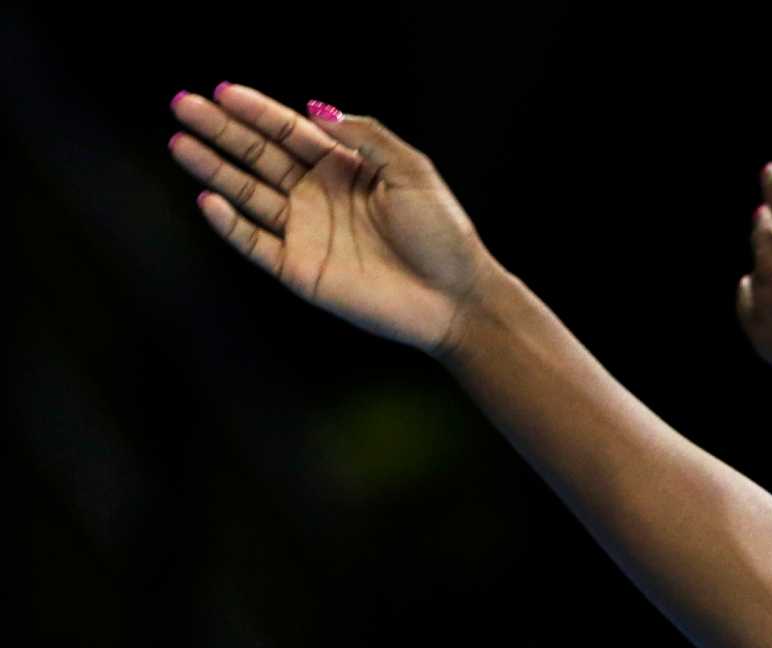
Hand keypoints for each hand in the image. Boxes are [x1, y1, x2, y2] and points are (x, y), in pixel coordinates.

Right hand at [168, 82, 496, 357]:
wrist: (455, 297)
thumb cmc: (442, 234)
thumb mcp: (411, 171)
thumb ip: (365, 137)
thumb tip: (315, 109)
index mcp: (345, 169)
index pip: (289, 133)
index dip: (256, 112)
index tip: (223, 91)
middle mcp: (319, 196)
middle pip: (259, 157)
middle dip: (222, 131)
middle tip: (184, 105)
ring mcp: (306, 232)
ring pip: (248, 194)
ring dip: (214, 170)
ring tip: (181, 143)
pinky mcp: (300, 269)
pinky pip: (256, 243)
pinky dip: (231, 224)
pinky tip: (210, 200)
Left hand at [736, 161, 771, 411]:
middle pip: (762, 233)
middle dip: (767, 221)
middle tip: (767, 215)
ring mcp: (766, 304)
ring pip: (755, 272)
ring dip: (763, 262)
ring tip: (769, 259)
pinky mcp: (764, 339)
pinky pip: (748, 310)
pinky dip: (751, 298)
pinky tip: (755, 295)